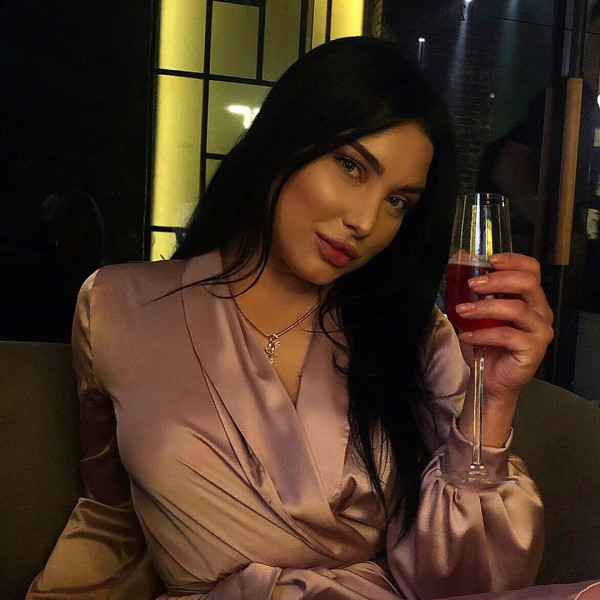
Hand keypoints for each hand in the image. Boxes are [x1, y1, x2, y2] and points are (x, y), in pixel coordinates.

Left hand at [454, 253, 552, 441]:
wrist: (489, 378)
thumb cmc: (486, 343)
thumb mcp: (476, 312)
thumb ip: (473, 288)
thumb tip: (461, 258)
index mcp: (530, 298)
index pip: (532, 270)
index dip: (513, 261)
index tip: (489, 260)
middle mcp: (540, 312)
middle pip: (528, 284)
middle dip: (497, 280)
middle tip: (472, 285)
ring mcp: (540, 331)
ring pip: (517, 309)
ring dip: (484, 308)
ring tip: (462, 311)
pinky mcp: (534, 350)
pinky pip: (508, 335)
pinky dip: (483, 334)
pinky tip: (467, 336)